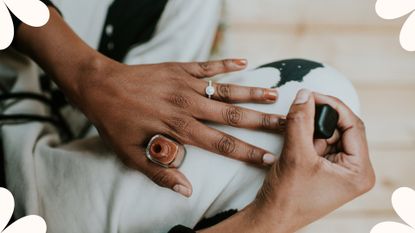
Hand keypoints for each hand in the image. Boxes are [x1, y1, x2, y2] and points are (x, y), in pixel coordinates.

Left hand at [74, 58, 284, 196]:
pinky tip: (245, 62)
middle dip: (262, 122)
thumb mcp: (131, 155)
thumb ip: (161, 173)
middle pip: (233, 116)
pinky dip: (227, 63)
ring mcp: (185, 84)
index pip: (222, 144)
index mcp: (179, 129)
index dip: (248, 153)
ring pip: (226, 90)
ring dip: (251, 94)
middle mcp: (188, 106)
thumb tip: (187, 190)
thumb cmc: (115, 122)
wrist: (99, 86)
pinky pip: (208, 65)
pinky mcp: (180, 68)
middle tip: (286, 125)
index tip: (270, 158)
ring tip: (275, 96)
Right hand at [250, 89, 375, 232]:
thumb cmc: (287, 197)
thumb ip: (300, 121)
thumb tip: (304, 94)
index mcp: (359, 171)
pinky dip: (306, 138)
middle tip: (300, 112)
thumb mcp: (295, 155)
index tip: (311, 94)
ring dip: (310, 130)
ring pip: (328, 134)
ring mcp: (341, 170)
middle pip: (341, 128)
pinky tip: (295, 145)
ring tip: (295, 139)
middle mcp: (354, 170)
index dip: (332, 106)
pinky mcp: (327, 169)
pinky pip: (319, 143)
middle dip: (318, 120)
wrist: (272, 216)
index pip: (353, 125)